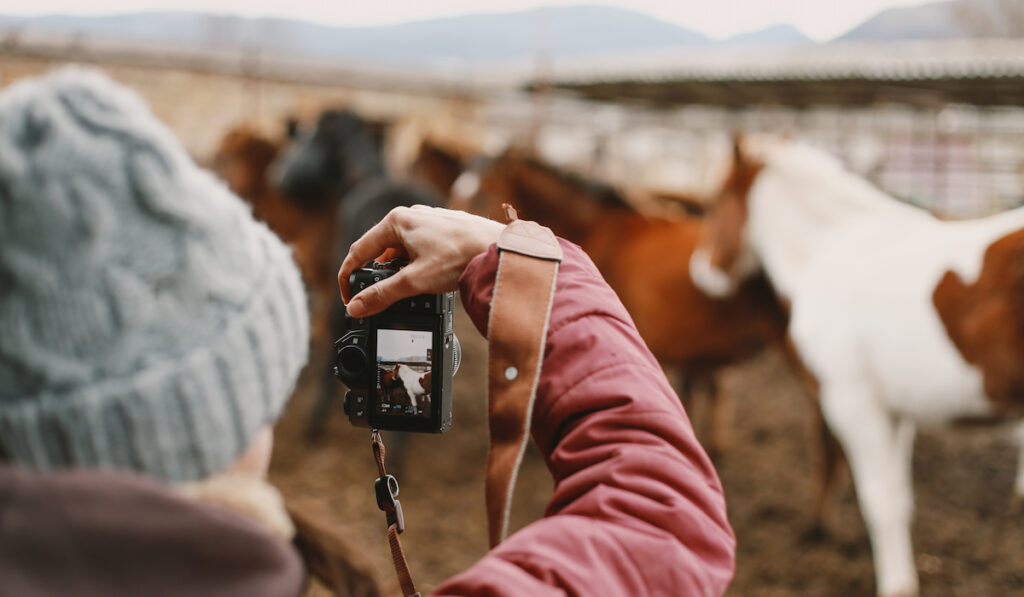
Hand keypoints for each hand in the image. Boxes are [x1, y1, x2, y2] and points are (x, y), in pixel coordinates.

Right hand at [339, 206, 505, 317]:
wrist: (498, 248)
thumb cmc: (461, 255)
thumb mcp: (414, 281)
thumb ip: (381, 295)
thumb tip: (357, 306)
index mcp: (396, 221)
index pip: (358, 251)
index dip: (349, 278)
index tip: (349, 298)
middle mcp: (410, 215)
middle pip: (379, 250)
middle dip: (377, 276)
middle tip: (378, 298)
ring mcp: (428, 221)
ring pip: (401, 250)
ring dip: (398, 271)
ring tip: (409, 290)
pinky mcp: (443, 229)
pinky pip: (418, 248)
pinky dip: (415, 265)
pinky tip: (427, 279)